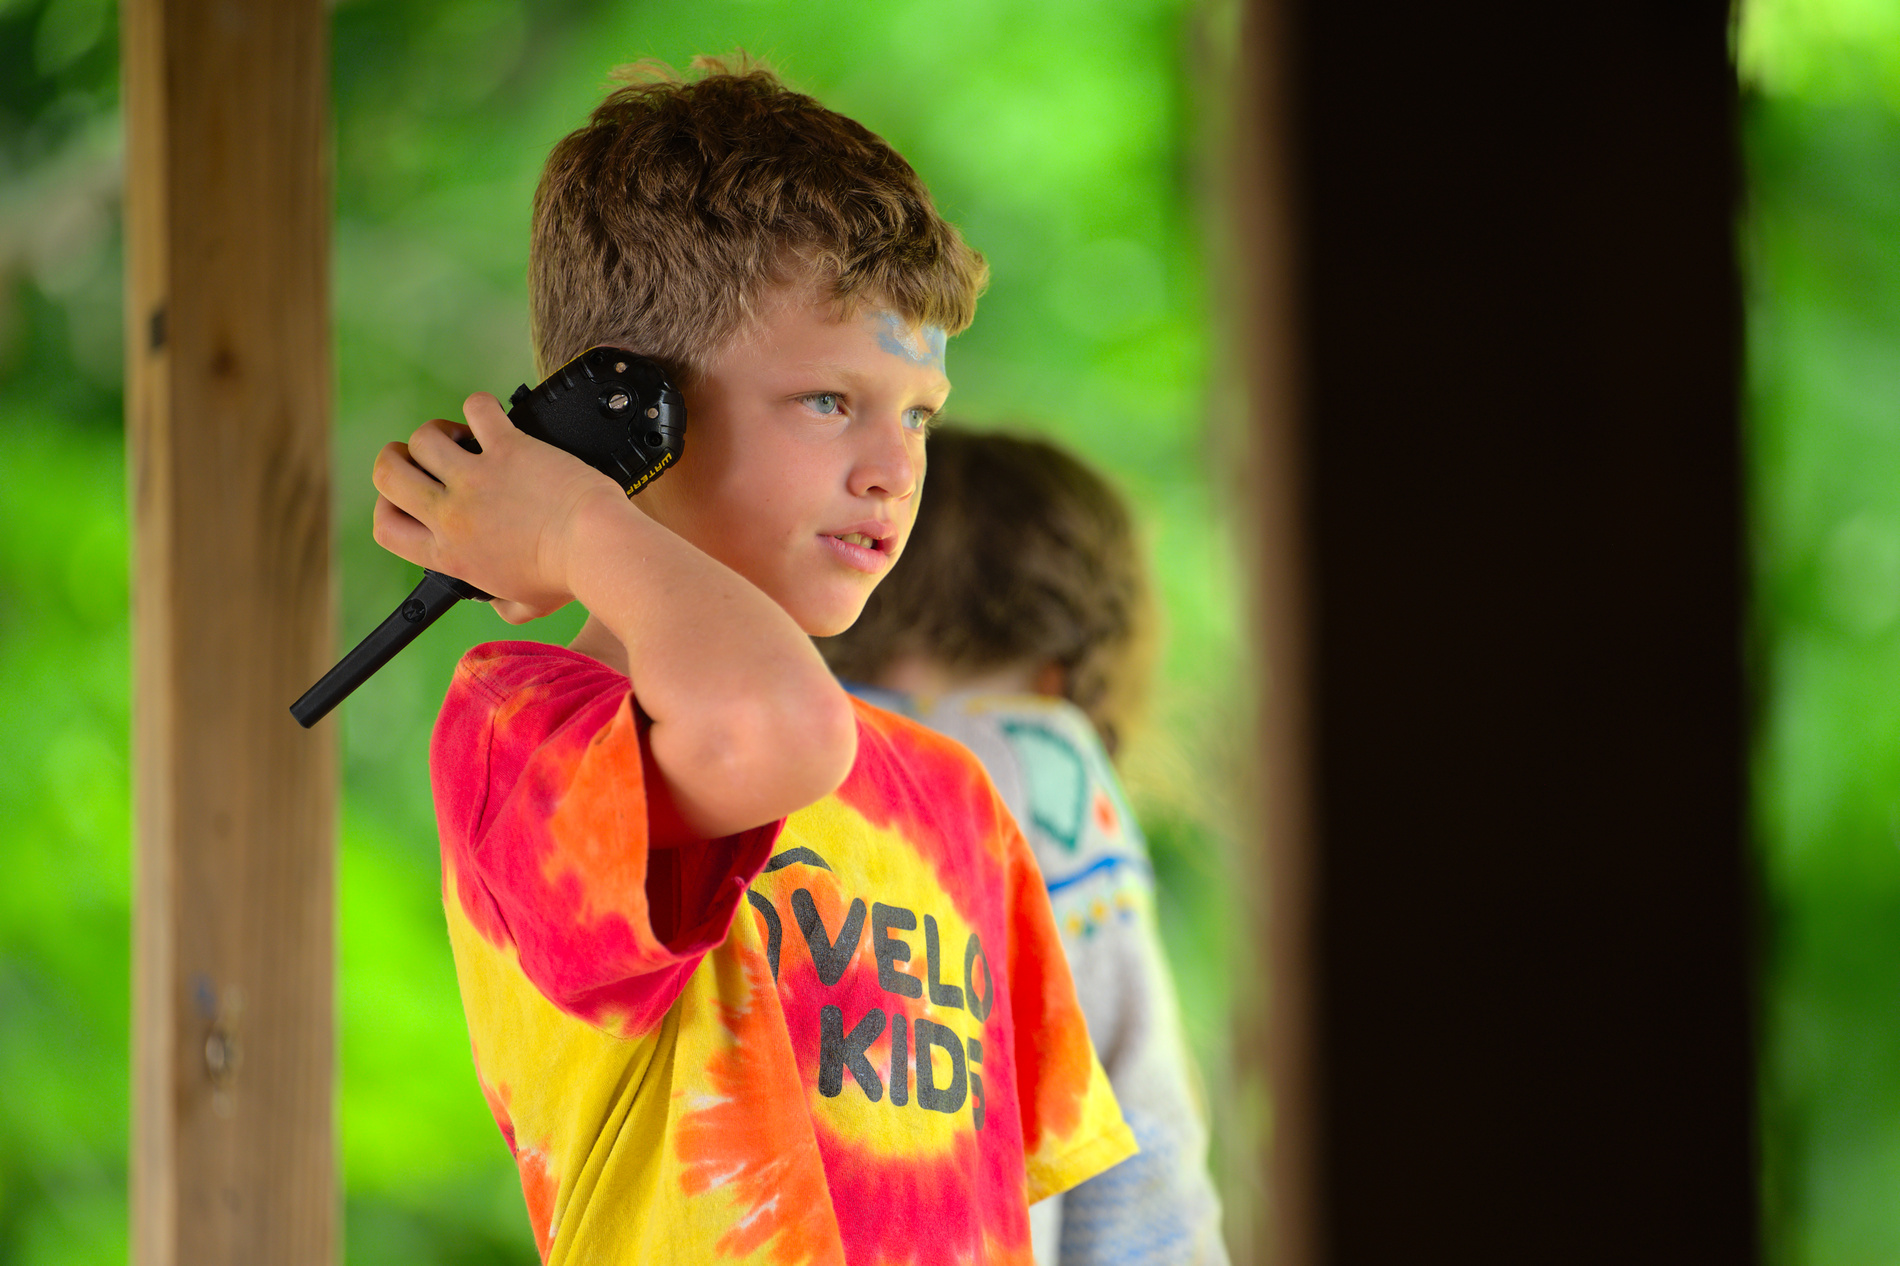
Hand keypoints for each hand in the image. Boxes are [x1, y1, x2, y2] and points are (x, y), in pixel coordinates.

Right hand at [370, 392, 626, 622]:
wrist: (596, 550)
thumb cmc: (568, 577)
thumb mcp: (524, 606)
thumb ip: (501, 604)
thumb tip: (499, 604)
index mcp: (450, 555)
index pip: (386, 528)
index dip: (387, 507)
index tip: (404, 499)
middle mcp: (454, 515)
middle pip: (387, 474)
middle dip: (397, 458)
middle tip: (420, 457)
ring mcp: (477, 479)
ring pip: (424, 437)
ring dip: (439, 432)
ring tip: (462, 437)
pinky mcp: (508, 448)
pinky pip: (476, 410)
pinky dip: (480, 406)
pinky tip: (492, 416)